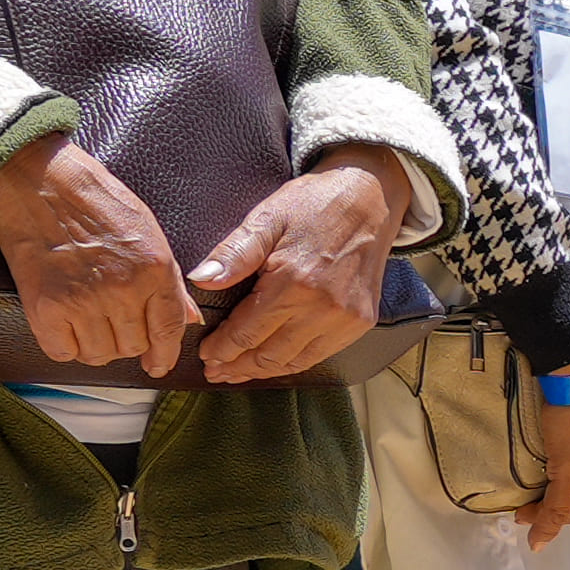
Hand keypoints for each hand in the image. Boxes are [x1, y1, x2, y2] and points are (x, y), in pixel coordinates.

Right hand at [0, 128, 195, 376]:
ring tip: (88, 320)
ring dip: (97, 345)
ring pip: (100, 355)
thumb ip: (169, 279)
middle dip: (128, 342)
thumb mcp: (148, 231)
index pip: (168, 329)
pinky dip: (65, 345)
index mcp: (153, 270)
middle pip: (134, 346)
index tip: (159, 365)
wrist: (38, 182)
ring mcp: (83, 302)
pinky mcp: (46, 309)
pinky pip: (63, 352)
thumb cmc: (95, 202)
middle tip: (113, 322)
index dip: (165, 354)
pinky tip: (65, 324)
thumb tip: (189, 318)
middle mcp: (122, 290)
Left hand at [182, 146, 409, 382]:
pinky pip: (321, 355)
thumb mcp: (267, 218)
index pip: (247, 332)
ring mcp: (345, 318)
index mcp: (294, 282)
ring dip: (264, 370)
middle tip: (216, 370)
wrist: (369, 198)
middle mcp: (322, 308)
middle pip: (269, 355)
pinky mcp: (361, 321)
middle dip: (238, 366)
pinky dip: (294, 363)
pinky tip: (276, 361)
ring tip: (240, 371)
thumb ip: (234, 254)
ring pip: (295, 361)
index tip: (205, 354)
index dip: (222, 348)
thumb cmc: (314, 204)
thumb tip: (200, 281)